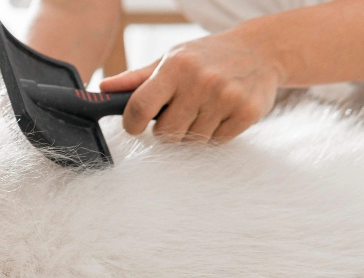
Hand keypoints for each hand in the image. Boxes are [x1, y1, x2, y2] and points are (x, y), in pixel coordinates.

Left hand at [99, 30, 283, 142]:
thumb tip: (102, 89)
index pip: (140, 107)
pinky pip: (216, 142)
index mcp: (176, 66)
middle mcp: (201, 81)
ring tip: (202, 109)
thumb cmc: (205, 57)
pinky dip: (215, 133)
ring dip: (192, 131)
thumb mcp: (170, 59)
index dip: (132, 124)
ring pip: (191, 140)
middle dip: (167, 129)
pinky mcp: (246, 113)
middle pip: (166, 133)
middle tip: (179, 112)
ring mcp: (226, 97)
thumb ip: (136, 79)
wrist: (260, 50)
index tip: (135, 126)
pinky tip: (221, 113)